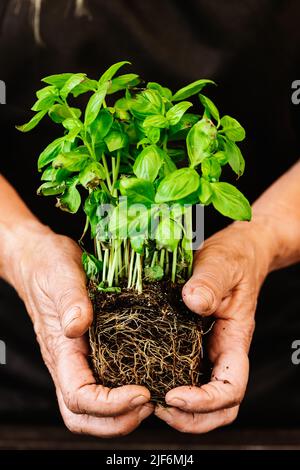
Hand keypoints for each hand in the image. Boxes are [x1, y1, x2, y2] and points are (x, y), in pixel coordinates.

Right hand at [5, 222, 152, 436]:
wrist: (40, 257)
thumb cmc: (48, 265)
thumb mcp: (61, 276)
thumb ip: (70, 301)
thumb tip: (78, 326)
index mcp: (60, 351)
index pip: (80, 398)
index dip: (111, 405)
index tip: (142, 392)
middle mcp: (68, 362)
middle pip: (84, 416)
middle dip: (118, 421)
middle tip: (150, 402)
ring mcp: (78, 359)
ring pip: (93, 408)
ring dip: (121, 414)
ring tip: (151, 397)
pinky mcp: (89, 350)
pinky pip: (103, 382)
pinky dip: (124, 392)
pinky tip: (147, 377)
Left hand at [155, 219, 272, 432]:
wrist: (234, 254)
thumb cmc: (232, 260)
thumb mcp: (220, 265)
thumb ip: (209, 282)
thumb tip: (193, 301)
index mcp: (234, 341)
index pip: (230, 389)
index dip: (204, 402)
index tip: (174, 395)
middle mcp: (221, 353)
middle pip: (219, 409)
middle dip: (191, 419)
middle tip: (159, 408)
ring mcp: (207, 352)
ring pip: (202, 400)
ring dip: (179, 412)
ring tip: (149, 401)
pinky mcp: (191, 345)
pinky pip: (184, 377)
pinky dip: (167, 387)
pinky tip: (145, 379)